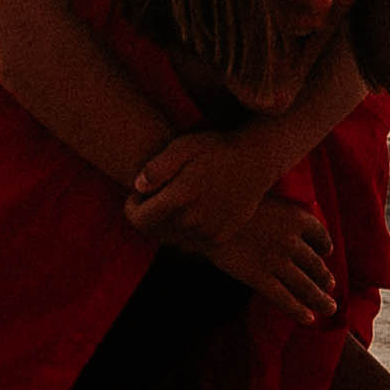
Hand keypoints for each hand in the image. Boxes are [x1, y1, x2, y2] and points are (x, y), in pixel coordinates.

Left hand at [127, 124, 284, 253]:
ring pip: (170, 239)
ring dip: (165, 224)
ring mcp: (207, 233)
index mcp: (180, 198)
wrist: (257, 162)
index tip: (139, 193)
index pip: (139, 219)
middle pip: (153, 232)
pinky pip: (189, 243)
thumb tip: (138, 187)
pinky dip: (184, 230)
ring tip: (174, 201)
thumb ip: (157, 167)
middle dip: (147, 216)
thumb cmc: (216, 149)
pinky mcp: (219, 238)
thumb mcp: (183, 146)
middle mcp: (193, 221)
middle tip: (156, 195)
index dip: (132, 206)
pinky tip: (192, 209)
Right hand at [203, 193, 337, 323]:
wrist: (205, 214)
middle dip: (325, 278)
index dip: (325, 246)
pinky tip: (309, 319)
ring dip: (321, 299)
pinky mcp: (259, 277)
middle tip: (331, 287)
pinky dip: (298, 310)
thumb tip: (292, 222)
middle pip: (316, 265)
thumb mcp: (264, 198)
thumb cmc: (233, 203)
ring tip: (330, 308)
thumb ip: (282, 212)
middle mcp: (292, 240)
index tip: (326, 253)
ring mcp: (277, 261)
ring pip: (306, 286)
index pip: (321, 235)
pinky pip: (284, 298)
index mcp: (297, 217)